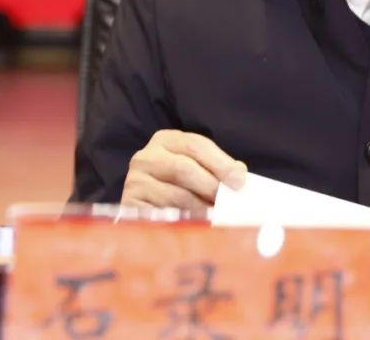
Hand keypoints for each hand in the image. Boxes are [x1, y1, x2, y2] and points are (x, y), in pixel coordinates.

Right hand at [121, 130, 246, 210]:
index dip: (221, 163)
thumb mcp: (197, 169)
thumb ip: (218, 168)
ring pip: (176, 195)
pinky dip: (183, 222)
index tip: (239, 182)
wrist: (146, 210)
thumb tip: (239, 176)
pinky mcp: (130, 206)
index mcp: (166, 140)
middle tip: (229, 204)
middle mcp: (146, 157)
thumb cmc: (179, 187)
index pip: (196, 145)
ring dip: (201, 209)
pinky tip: (195, 228)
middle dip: (210, 187)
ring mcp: (135, 181)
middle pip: (184, 168)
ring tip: (216, 218)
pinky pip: (163, 215)